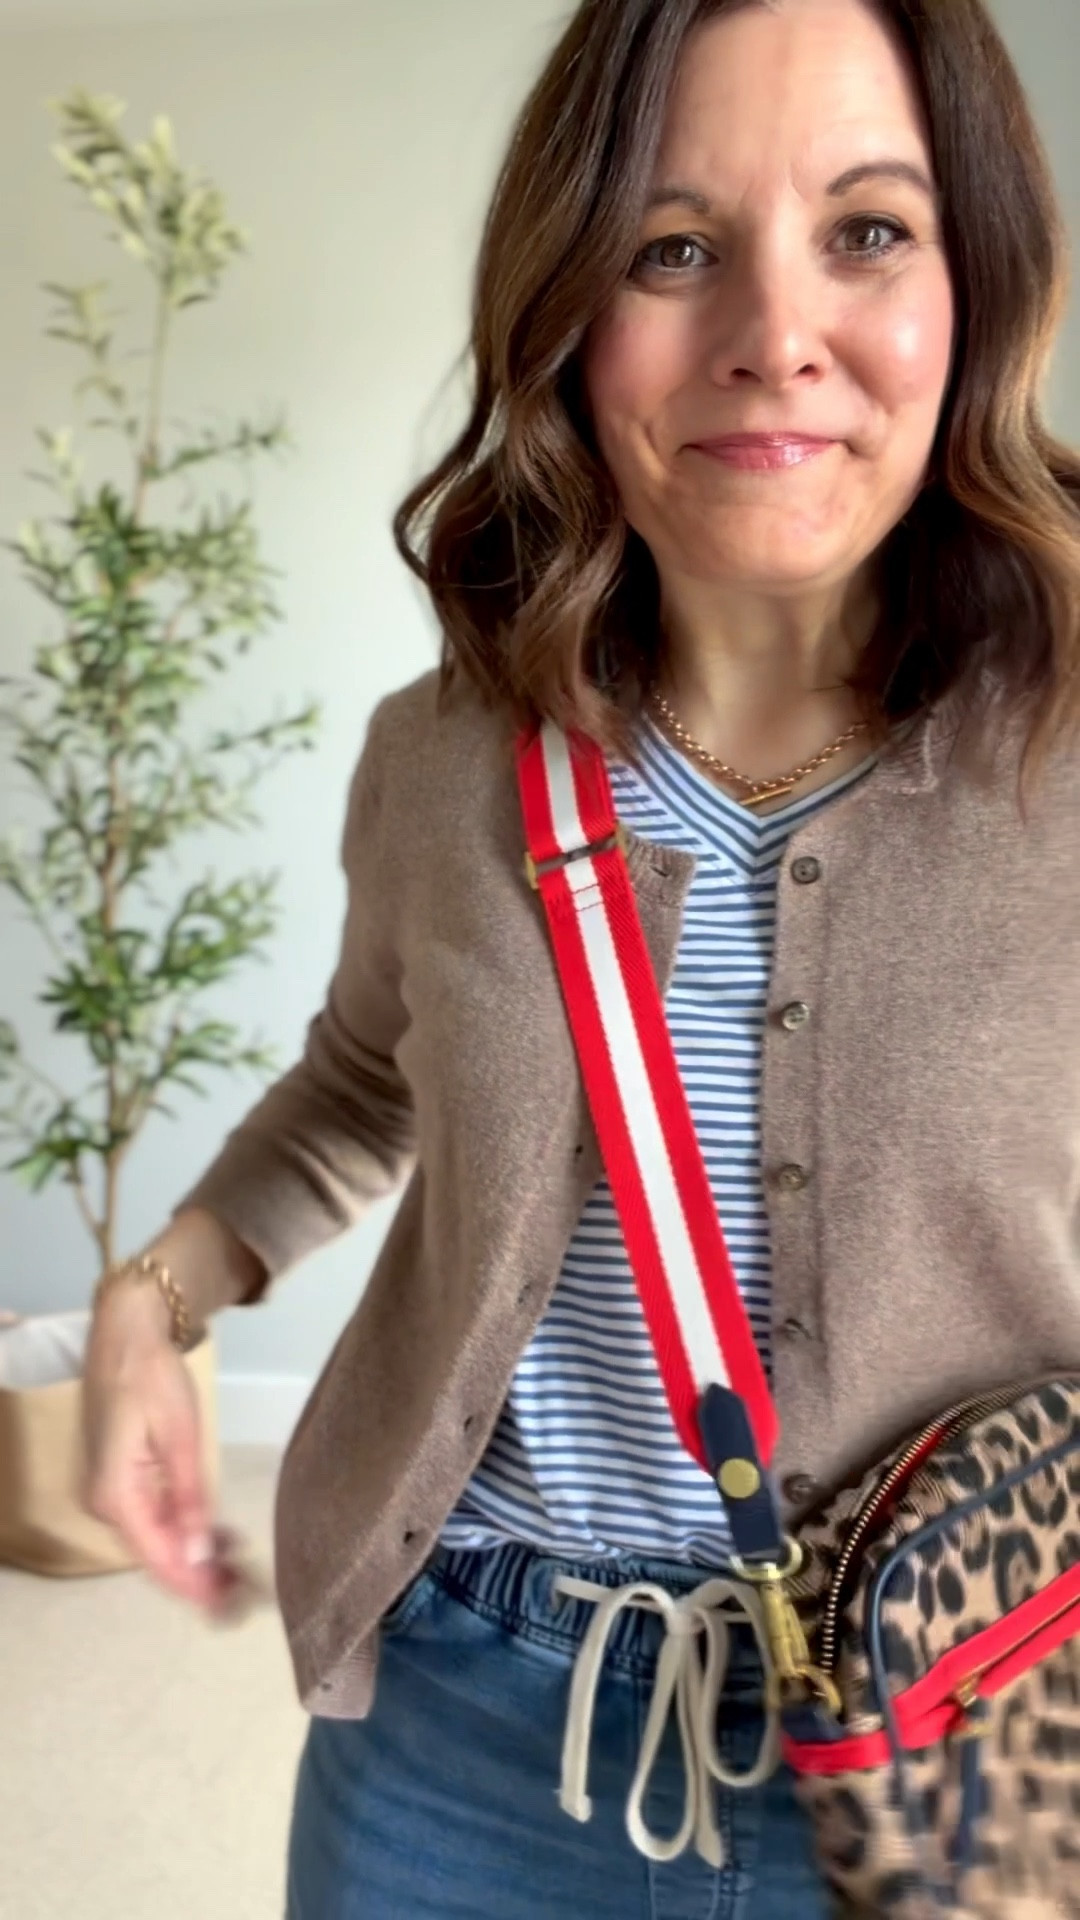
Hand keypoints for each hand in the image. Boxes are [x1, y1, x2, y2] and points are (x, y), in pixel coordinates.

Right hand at [83, 1285, 235, 1612]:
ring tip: (242, 1573)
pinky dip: (186, 1530)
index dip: (195, 1587)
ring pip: (158, 1539)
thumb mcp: (181, 1436)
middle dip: (201, 1577)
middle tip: (248, 1595)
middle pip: (157, 1555)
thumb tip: (198, 1556)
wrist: (125, 1334)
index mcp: (116, 1497)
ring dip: (197, 1556)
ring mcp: (112, 1493)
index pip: (158, 1558)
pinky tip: (220, 1539)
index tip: (230, 1608)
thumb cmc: (153, 1378)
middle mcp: (107, 1504)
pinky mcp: (122, 1481)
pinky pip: (155, 1518)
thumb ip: (189, 1499)